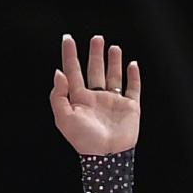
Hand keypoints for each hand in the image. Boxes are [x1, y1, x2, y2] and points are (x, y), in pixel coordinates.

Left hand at [49, 34, 140, 154]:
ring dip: (113, 62)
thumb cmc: (83, 139)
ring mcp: (113, 101)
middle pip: (94, 70)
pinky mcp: (130, 107)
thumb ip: (59, 96)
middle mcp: (95, 98)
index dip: (70, 55)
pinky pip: (133, 88)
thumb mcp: (64, 118)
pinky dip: (133, 76)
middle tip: (96, 38)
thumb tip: (58, 72)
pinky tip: (132, 64)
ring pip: (113, 76)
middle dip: (94, 54)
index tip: (67, 38)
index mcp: (79, 99)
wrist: (107, 155)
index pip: (73, 72)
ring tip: (113, 47)